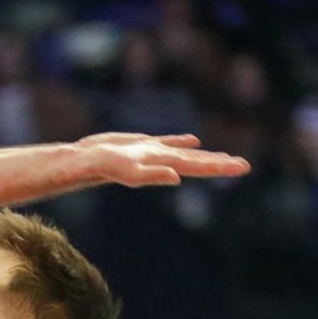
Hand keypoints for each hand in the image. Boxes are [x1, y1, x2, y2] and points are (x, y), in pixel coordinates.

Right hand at [79, 132, 250, 186]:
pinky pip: (167, 142)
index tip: (244, 167)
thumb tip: (176, 178)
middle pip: (197, 162)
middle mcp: (160, 162)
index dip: (220, 166)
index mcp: (162, 167)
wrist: (72, 165)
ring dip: (205, 156)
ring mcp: (150, 153)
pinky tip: (194, 141)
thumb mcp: (122, 170)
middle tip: (245, 166)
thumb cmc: (93, 169)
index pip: (198, 166)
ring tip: (225, 158)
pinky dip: (182, 142)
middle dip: (220, 164)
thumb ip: (149, 175)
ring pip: (185, 154)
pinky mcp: (138, 145)